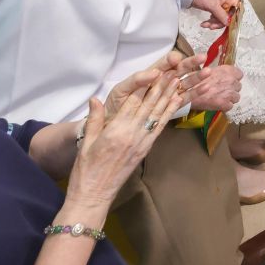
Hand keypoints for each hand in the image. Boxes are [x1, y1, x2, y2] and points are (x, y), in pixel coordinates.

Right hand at [66, 72, 184, 207]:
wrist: (94, 194)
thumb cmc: (86, 169)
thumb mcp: (86, 142)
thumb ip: (94, 119)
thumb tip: (95, 98)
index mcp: (115, 130)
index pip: (132, 102)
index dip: (144, 84)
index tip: (155, 70)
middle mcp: (132, 134)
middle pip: (148, 105)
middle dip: (161, 86)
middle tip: (173, 70)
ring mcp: (141, 142)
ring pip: (157, 114)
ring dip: (169, 96)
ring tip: (178, 81)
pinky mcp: (145, 150)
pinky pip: (159, 128)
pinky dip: (168, 114)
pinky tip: (176, 102)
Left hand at [102, 50, 199, 119]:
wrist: (112, 125)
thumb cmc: (115, 105)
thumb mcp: (122, 90)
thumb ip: (137, 80)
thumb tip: (155, 72)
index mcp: (148, 76)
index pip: (163, 63)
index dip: (172, 60)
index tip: (177, 59)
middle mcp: (160, 82)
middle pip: (178, 70)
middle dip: (191, 63)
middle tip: (203, 57)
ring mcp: (166, 94)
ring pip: (185, 83)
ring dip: (197, 77)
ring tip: (209, 72)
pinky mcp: (169, 106)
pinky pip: (184, 99)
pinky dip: (195, 94)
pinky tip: (206, 88)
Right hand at [187, 63, 242, 112]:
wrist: (187, 91)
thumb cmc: (196, 80)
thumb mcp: (209, 71)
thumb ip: (221, 73)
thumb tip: (225, 76)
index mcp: (228, 71)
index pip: (239, 74)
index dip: (234, 78)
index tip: (227, 81)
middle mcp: (231, 80)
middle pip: (238, 86)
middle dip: (231, 89)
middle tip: (221, 91)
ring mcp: (229, 93)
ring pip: (236, 97)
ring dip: (229, 98)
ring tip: (220, 98)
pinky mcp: (224, 104)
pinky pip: (230, 106)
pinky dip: (224, 106)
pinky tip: (217, 104)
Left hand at [190, 0, 239, 28]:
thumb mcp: (213, 5)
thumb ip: (221, 15)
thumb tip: (228, 23)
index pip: (237, 9)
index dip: (234, 17)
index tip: (228, 24)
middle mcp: (228, 2)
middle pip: (229, 16)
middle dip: (220, 22)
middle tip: (212, 26)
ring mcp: (222, 6)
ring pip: (222, 19)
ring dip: (214, 23)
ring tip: (205, 25)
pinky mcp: (216, 10)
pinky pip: (216, 19)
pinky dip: (211, 22)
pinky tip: (204, 23)